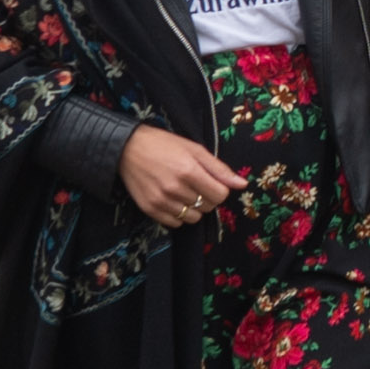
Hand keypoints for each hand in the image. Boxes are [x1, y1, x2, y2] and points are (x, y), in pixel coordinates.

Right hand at [118, 126, 244, 229]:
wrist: (127, 149)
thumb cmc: (163, 145)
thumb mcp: (194, 149)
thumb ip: (219, 169)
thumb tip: (242, 184)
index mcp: (189, 171)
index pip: (220, 195)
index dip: (219, 189)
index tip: (210, 182)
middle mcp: (175, 189)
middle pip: (208, 207)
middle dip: (207, 197)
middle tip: (195, 184)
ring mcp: (161, 201)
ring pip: (193, 218)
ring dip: (193, 208)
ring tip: (183, 192)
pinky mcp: (150, 210)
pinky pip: (175, 223)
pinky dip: (178, 215)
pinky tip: (172, 200)